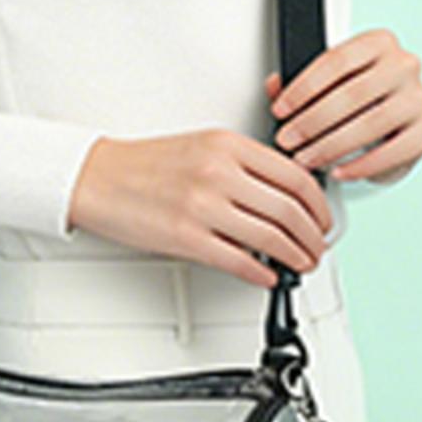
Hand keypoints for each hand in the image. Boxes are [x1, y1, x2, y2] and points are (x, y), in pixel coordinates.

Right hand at [67, 129, 333, 288]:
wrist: (97, 178)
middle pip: (290, 210)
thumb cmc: (145, 165)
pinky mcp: (187, 239)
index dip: (320, 205)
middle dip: (313, 237)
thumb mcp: (203, 146)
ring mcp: (203, 207)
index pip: (295, 176)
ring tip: (300, 263)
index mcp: (228, 145)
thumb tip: (284, 196)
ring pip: (272, 238)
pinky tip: (267, 275)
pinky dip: (262, 273)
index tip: (323, 219)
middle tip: (317, 247)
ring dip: (295, 257)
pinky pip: (240, 262)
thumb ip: (245, 165)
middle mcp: (219, 173)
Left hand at [264, 27, 421, 185]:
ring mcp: (419, 99)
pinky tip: (337, 171)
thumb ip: (302, 84)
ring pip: (372, 123)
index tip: (280, 110)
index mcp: (379, 43)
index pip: (337, 61)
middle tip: (287, 139)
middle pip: (353, 93)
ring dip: (331, 145)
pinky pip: (393, 152)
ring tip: (305, 158)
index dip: (303, 88)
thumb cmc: (358, 102)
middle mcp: (404, 65)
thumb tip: (274, 86)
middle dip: (312, 121)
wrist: (392, 128)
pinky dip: (361, 165)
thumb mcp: (329, 85)